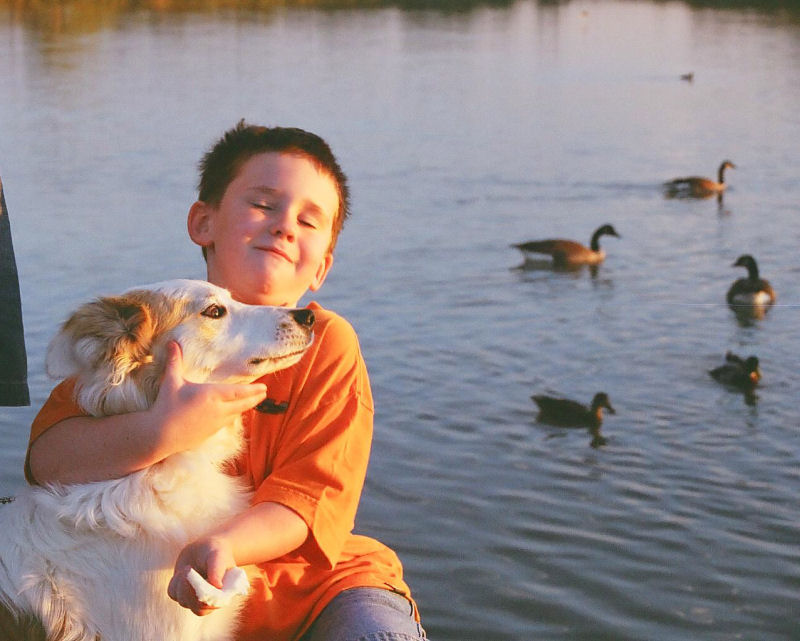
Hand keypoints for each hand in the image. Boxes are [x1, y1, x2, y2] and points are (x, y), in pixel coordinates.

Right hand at [148, 341, 266, 458]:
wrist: (160, 436)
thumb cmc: (166, 407)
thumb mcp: (171, 381)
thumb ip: (174, 361)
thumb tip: (172, 342)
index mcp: (212, 395)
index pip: (239, 392)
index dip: (253, 390)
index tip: (265, 387)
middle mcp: (218, 410)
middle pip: (243, 404)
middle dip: (255, 398)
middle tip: (264, 393)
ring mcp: (216, 423)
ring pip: (236, 414)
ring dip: (245, 407)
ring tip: (252, 401)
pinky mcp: (211, 433)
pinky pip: (227, 423)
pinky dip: (233, 416)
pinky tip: (233, 414)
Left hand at [167, 536, 235, 615]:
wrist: (206, 548)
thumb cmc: (217, 552)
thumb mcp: (218, 556)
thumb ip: (217, 569)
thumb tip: (217, 585)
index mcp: (224, 594)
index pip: (214, 604)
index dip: (206, 597)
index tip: (199, 582)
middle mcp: (210, 601)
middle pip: (198, 608)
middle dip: (190, 590)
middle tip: (188, 570)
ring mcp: (195, 599)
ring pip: (184, 602)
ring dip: (182, 584)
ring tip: (188, 567)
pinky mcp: (182, 594)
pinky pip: (173, 594)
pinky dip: (175, 583)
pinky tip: (182, 572)